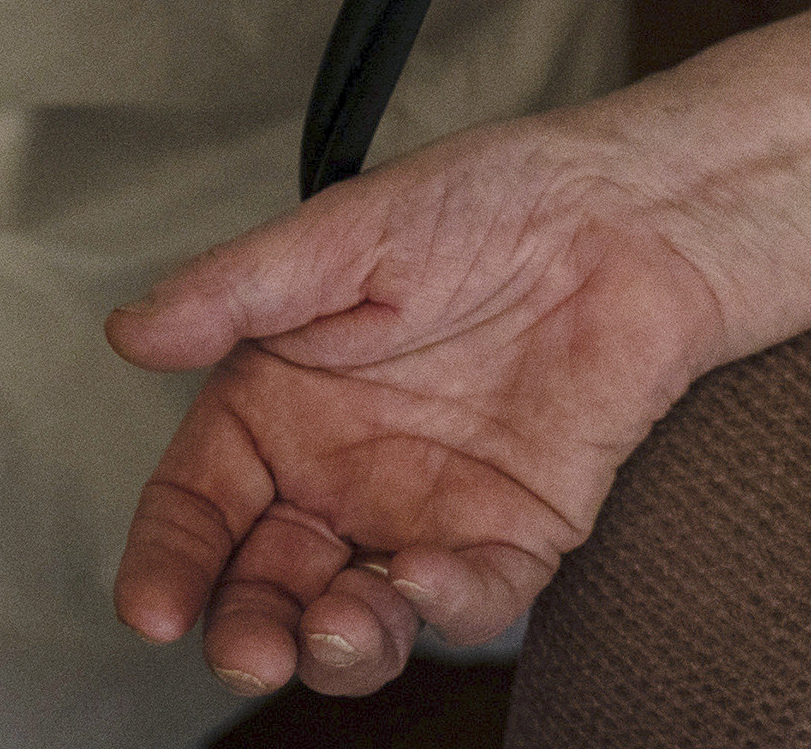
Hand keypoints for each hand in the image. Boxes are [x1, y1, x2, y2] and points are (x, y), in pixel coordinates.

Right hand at [106, 124, 728, 698]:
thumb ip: (241, 288)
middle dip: (250, 630)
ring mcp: (435, 504)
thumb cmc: (494, 200)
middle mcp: (348, 469)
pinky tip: (426, 580)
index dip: (171, 561)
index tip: (158, 608)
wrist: (633, 210)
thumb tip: (136, 329)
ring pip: (367, 610)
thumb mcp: (350, 231)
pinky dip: (449, 604)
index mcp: (283, 406)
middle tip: (251, 651)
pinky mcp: (525, 523)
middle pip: (271, 582)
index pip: (200, 506)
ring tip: (338, 630)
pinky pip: (480, 592)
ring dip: (343, 642)